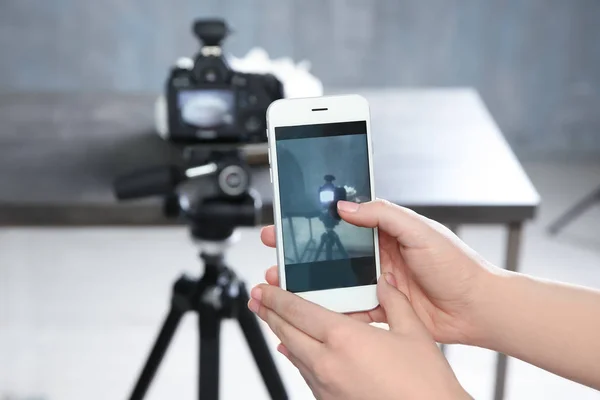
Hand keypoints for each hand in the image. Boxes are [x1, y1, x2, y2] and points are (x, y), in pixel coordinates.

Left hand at [248, 273, 468, 399]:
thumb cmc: (425, 385)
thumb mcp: (414, 333)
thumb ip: (394, 301)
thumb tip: (385, 282)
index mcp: (344, 339)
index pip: (297, 311)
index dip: (276, 297)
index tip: (263, 289)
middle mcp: (327, 363)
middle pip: (286, 332)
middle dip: (268, 313)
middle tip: (257, 300)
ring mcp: (325, 386)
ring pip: (292, 354)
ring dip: (280, 334)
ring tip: (273, 321)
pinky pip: (304, 374)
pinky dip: (296, 357)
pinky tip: (294, 352)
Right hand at [261, 199, 495, 343]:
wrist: (479, 308)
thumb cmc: (457, 265)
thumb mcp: (420, 230)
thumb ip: (383, 215)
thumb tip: (346, 207)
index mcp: (386, 231)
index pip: (343, 220)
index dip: (315, 219)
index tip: (291, 218)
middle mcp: (379, 255)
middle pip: (332, 251)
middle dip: (302, 251)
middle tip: (277, 250)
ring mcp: (379, 282)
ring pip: (336, 280)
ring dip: (311, 281)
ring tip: (286, 281)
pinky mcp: (383, 308)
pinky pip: (351, 308)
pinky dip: (333, 310)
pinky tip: (314, 310)